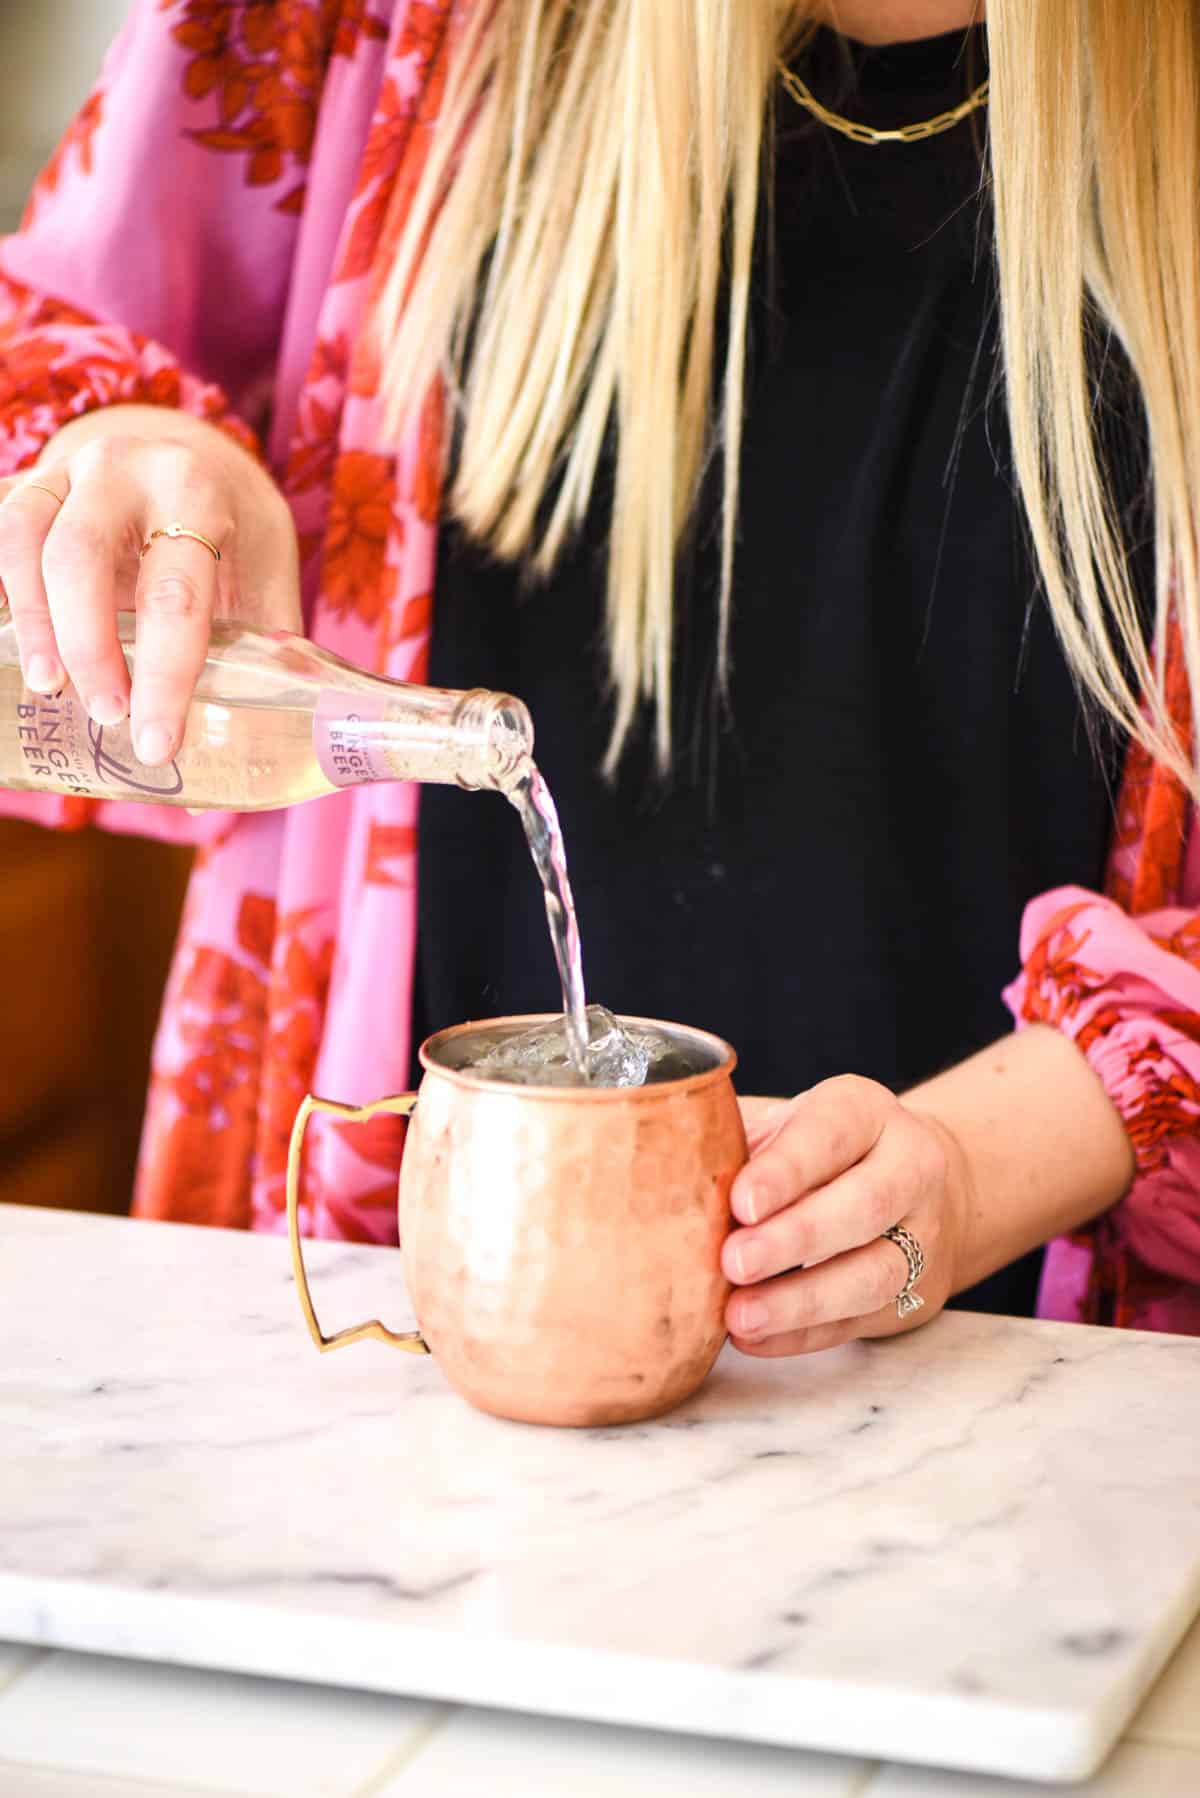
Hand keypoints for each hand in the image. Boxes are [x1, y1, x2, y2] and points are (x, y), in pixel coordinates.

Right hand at [0, 406, 300, 764]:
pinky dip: (1, 587)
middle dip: (86, 648)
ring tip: (52, 687)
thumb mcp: (265, 578)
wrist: (201, 456)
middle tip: (106, 715)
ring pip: (22, 536)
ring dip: (33, 621)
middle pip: (78, 558)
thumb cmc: (236, 535)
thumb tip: (234, 775)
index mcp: (197, 492)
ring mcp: (68, 469)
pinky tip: (12, 640)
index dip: (163, 676)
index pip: (174, 593)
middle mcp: (126, 467)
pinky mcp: (32, 482)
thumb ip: (261, 656)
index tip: (155, 743)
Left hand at [724, 1077, 972, 1356]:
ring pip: (872, 1274)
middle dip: (795, 1238)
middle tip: (734, 1261)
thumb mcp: (788, 1123)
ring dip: (802, 1301)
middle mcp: (908, 1168)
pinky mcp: (913, 1292)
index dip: (787, 1170)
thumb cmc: (820, 1148)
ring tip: (739, 1316)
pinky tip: (754, 1339)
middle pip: (864, 1206)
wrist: (913, 1183)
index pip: (832, 1133)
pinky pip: (860, 1321)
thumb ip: (740, 1140)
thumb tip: (666, 1166)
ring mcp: (919, 1235)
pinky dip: (803, 1335)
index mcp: (867, 1112)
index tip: (740, 1202)